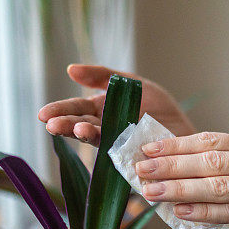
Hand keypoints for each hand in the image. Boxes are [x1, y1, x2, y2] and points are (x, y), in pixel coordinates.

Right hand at [38, 64, 196, 146]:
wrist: (185, 132)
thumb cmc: (158, 109)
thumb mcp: (132, 83)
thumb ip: (102, 75)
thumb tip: (70, 68)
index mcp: (101, 111)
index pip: (76, 109)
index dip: (60, 111)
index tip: (43, 114)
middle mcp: (105, 130)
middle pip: (81, 127)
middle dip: (66, 125)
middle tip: (52, 125)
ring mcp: (117, 147)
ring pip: (97, 141)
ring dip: (86, 135)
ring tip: (78, 129)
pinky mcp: (132, 160)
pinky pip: (119, 157)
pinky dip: (112, 150)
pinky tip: (108, 145)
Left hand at [134, 131, 228, 228]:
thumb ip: (220, 166)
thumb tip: (168, 168)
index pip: (210, 139)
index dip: (177, 144)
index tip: (147, 149)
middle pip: (211, 160)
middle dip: (173, 165)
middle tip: (142, 169)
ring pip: (219, 185)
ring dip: (182, 188)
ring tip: (153, 191)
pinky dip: (204, 211)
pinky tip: (180, 211)